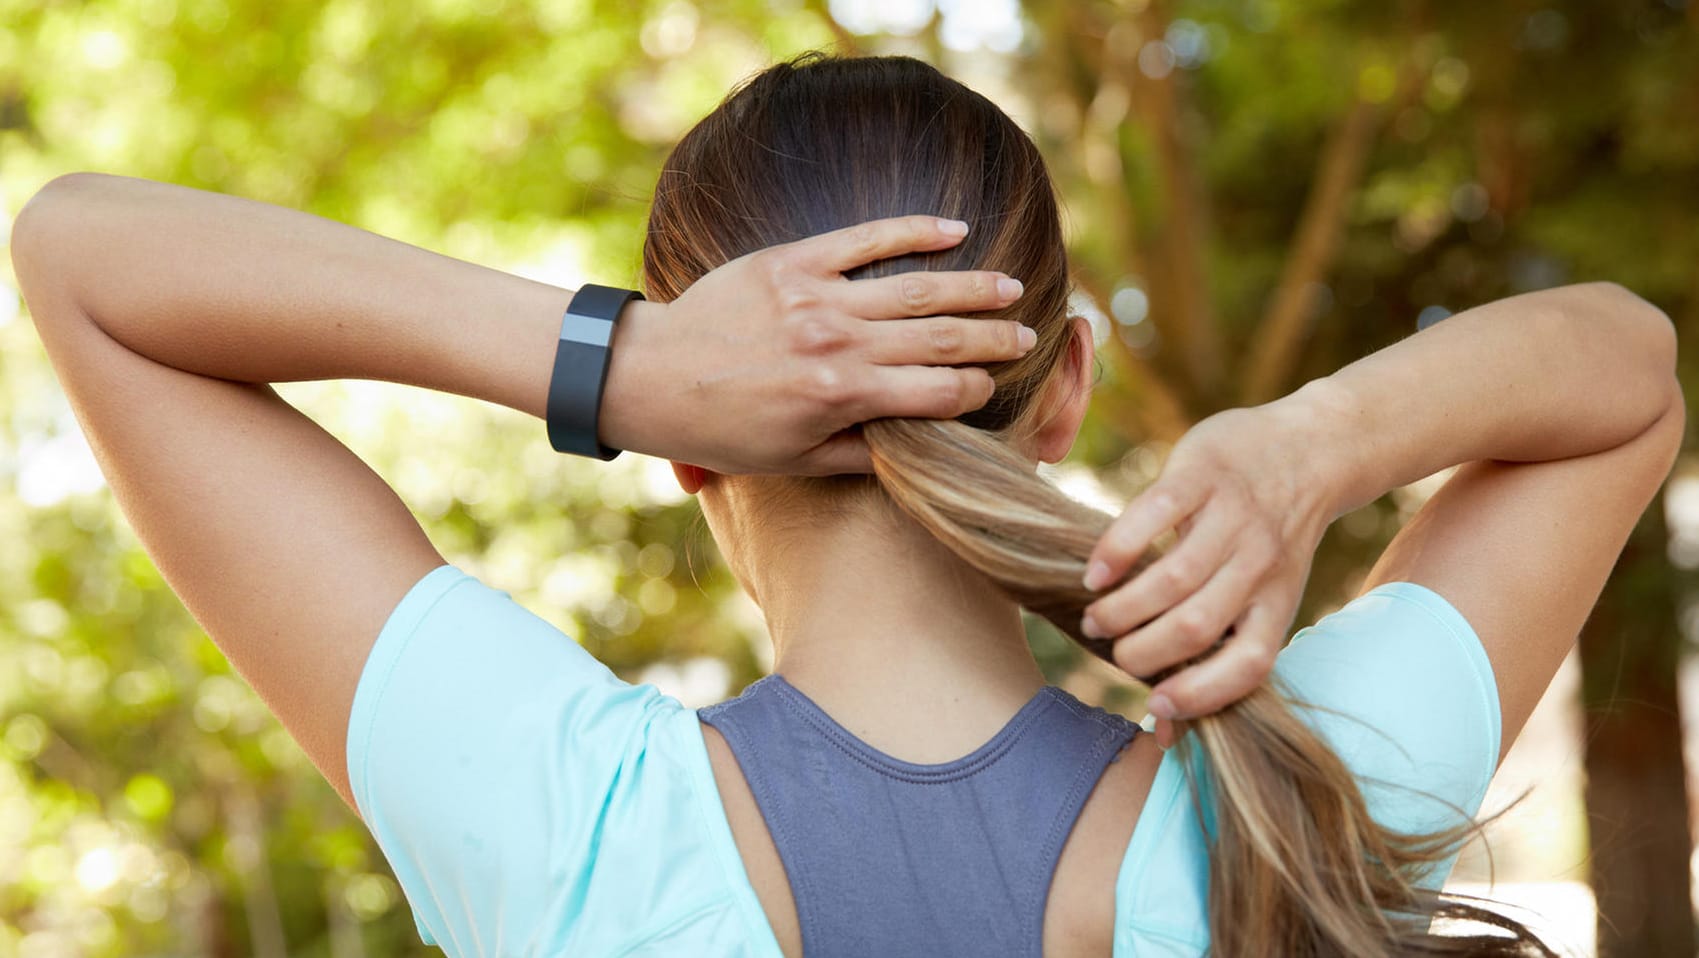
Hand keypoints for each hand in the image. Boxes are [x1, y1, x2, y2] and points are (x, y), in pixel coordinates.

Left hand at [601, 215, 1031, 474]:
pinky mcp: (793, 261)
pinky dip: (914, 232)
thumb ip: (861, 455)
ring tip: (1011, 288)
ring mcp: (818, 296)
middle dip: (993, 339)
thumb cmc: (722, 430)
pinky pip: (866, 238)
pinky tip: (954, 230)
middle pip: (941, 336)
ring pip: (917, 287)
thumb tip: (917, 451)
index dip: (978, 392)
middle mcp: (838, 343)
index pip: (938, 392)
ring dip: (973, 287)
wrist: (651, 377)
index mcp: (843, 397)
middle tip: (1027, 337)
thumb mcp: (794, 461)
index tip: (998, 389)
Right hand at [1079, 401, 1336, 744]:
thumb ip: (1221, 649)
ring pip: (1171, 578)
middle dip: (1139, 650)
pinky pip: (1153, 515)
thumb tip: (1161, 729)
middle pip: (1194, 626)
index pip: (1246, 664)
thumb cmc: (1269, 538)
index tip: (1152, 705)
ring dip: (1121, 607)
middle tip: (1108, 645)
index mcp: (1277, 603)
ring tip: (1095, 615)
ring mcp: (1233, 517)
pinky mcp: (1203, 475)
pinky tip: (1095, 572)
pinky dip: (1117, 550)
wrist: (1308, 450)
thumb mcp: (1266, 595)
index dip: (1199, 694)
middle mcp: (1260, 564)